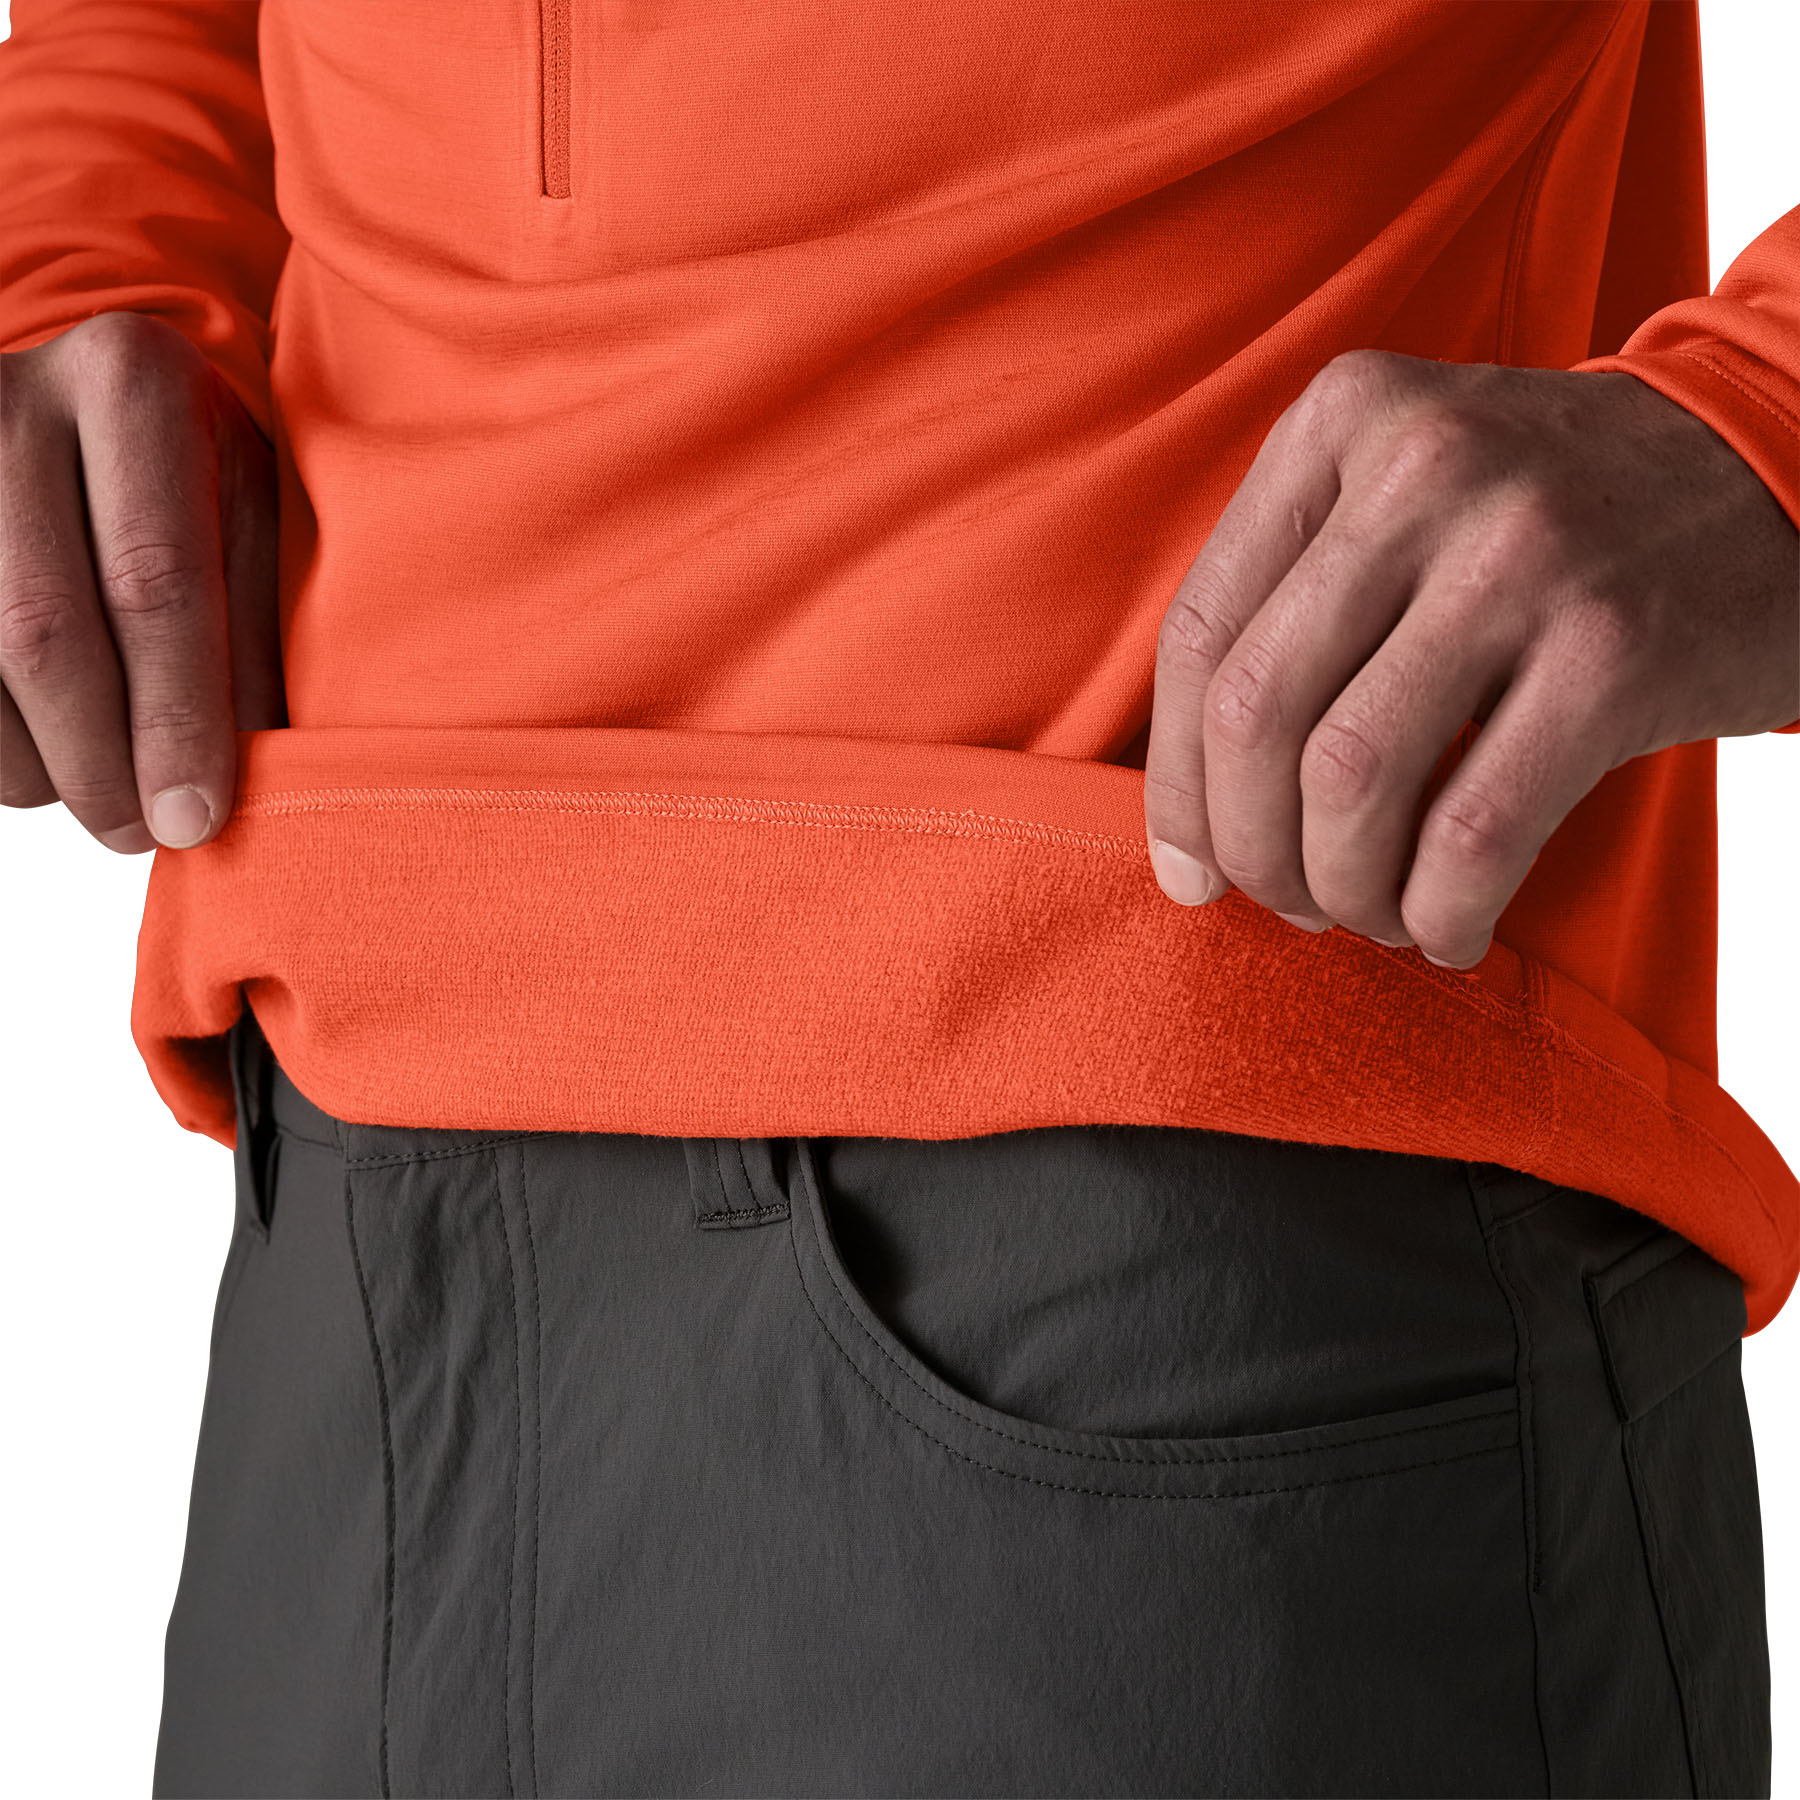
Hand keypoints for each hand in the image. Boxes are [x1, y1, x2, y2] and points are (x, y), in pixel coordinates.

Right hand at [1, 311, 280, 851]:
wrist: (81, 401)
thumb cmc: (189, 474)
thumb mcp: (248, 517)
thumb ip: (255, 633)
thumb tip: (256, 781)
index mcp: (134, 384)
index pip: (155, 580)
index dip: (175, 717)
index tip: (197, 818)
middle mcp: (12, 402)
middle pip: (43, 632)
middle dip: (102, 763)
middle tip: (148, 834)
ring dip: (42, 766)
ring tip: (108, 802)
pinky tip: (47, 762)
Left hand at [1143, 350, 1799, 966]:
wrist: (1776, 470)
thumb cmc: (1548, 524)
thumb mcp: (1406, 495)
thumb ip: (1291, 606)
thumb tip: (1187, 828)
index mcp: (1344, 421)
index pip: (1201, 638)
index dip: (1178, 786)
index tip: (1190, 868)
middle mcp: (1423, 467)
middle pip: (1256, 715)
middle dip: (1250, 850)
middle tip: (1285, 903)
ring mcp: (1524, 554)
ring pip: (1351, 779)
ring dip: (1342, 888)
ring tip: (1370, 914)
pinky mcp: (1617, 650)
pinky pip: (1475, 831)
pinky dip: (1441, 911)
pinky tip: (1450, 929)